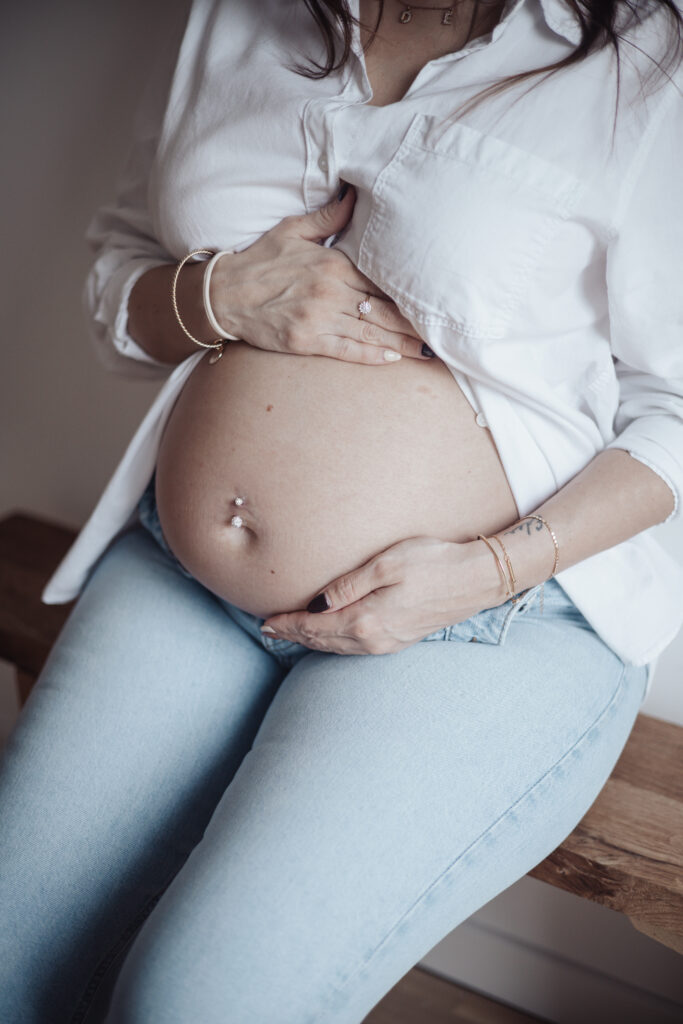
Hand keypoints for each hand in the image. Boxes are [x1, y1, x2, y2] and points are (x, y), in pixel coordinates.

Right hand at [208, 184, 432, 364]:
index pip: (378, 281)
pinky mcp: (306, 341)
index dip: (406, 293)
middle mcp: (329, 292)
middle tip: (439, 332)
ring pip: (369, 333)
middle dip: (411, 323)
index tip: (429, 300)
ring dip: (399, 344)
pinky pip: (346, 350)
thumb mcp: (292, 230)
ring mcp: (318, 319)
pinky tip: (391, 360)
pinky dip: (370, 355)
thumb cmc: (259, 260)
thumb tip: (356, 195)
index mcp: (332, 264)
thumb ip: (329, 218)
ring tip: (424, 351)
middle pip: (381, 309)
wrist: (223, 293)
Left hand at [260, 537, 505, 654]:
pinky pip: (354, 648)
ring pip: (337, 648)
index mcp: (365, 621)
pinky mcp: (398, 641)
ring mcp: (387, 644)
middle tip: (269, 630)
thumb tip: (317, 603)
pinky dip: (333, 643)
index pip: (314, 626)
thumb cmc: (432, 562)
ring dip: (312, 641)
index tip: (266, 622)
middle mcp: (373, 640)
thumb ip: (348, 585)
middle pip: (322, 641)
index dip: (287, 623)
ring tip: (292, 633)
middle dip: (294, 635)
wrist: (476, 579)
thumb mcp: (386, 564)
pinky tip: (328, 636)